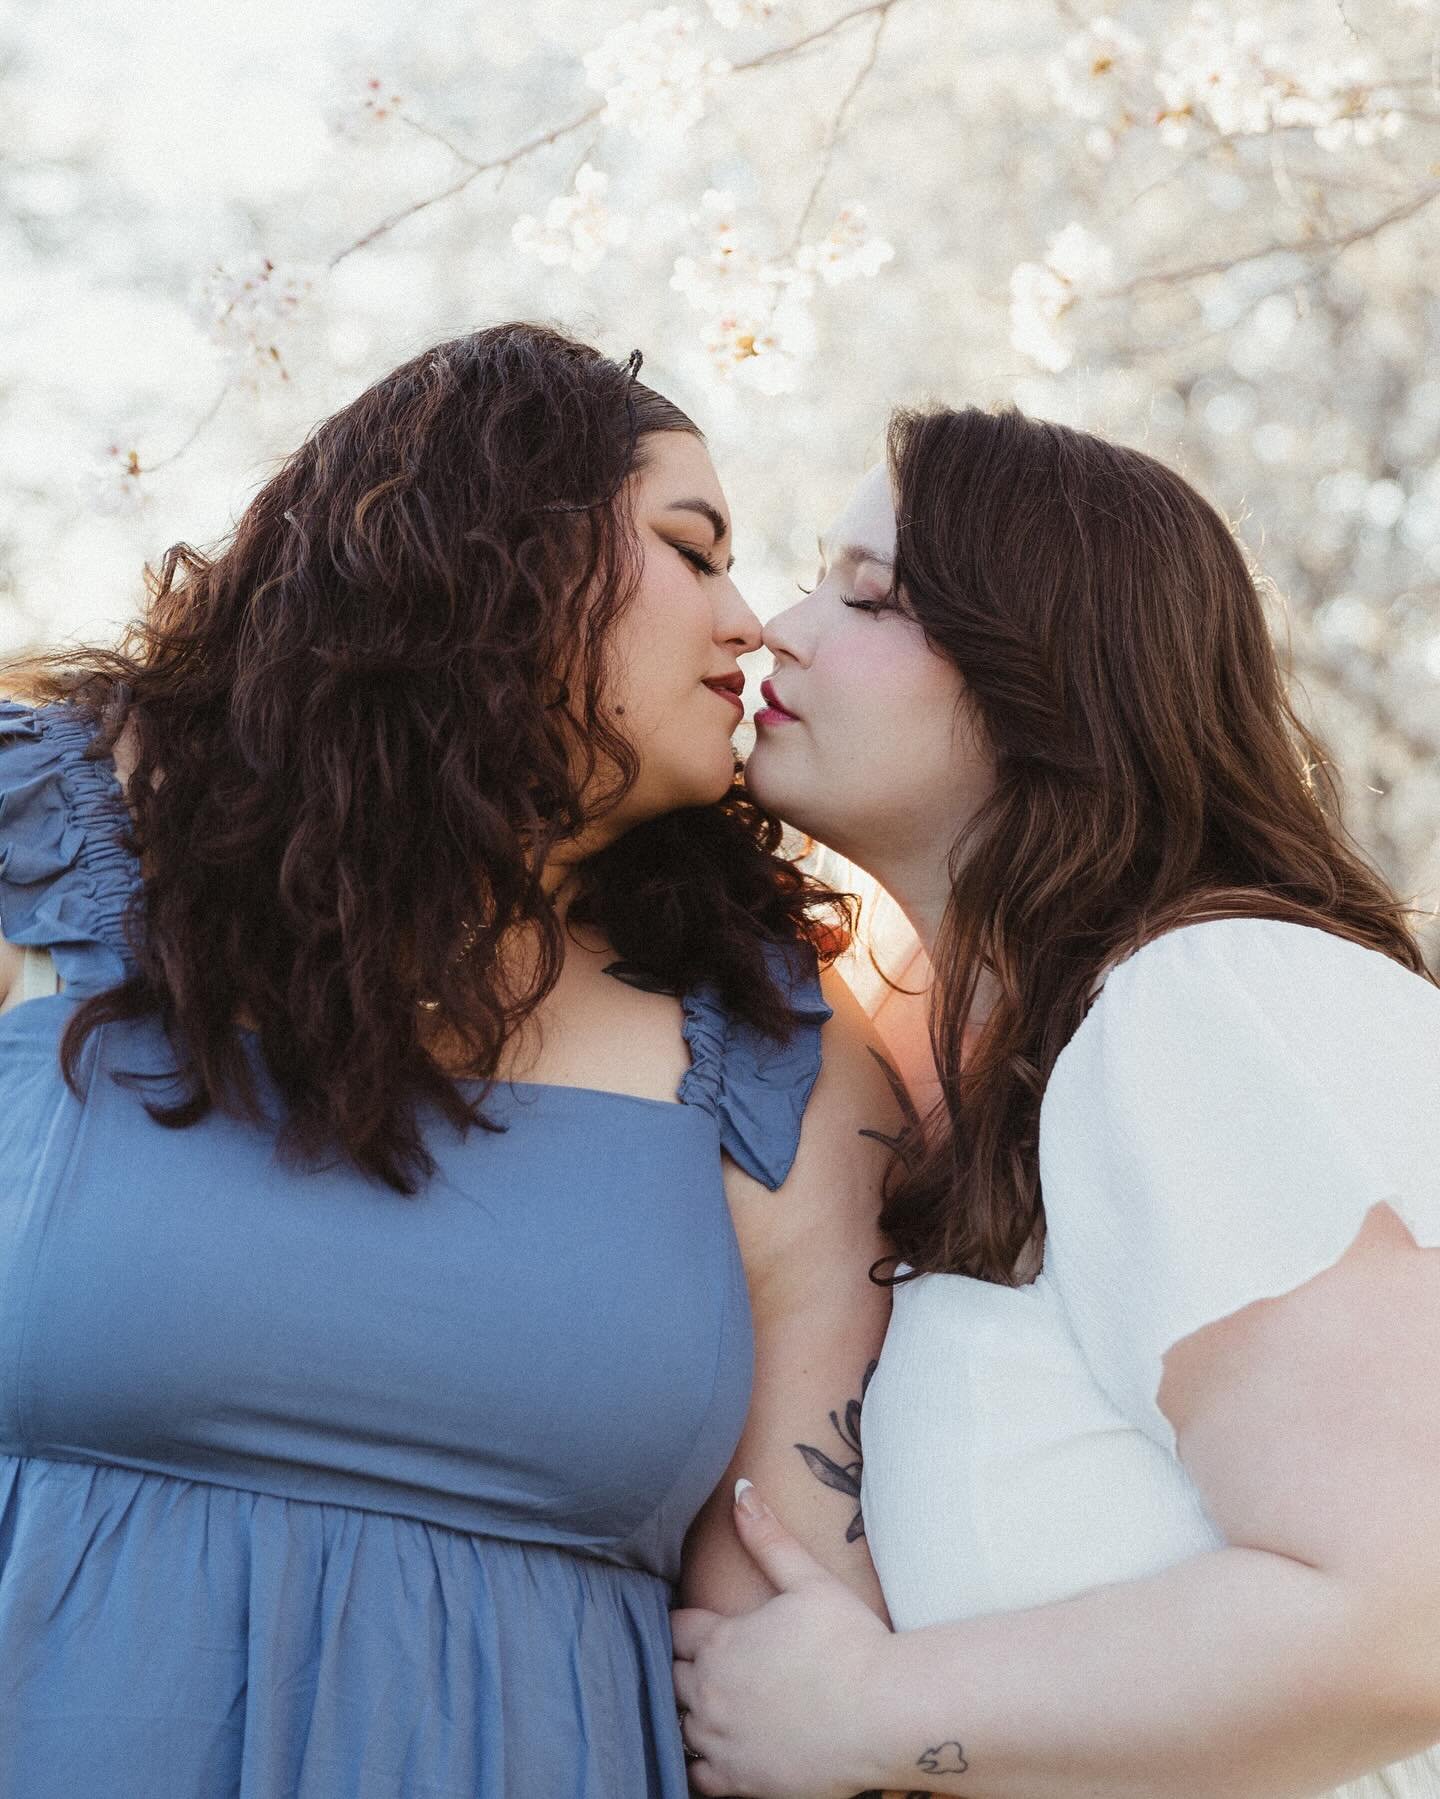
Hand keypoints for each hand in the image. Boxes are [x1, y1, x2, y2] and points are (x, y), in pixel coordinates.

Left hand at [671, 1479, 894, 1797]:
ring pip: (679, 1724)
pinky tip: (720, 1748)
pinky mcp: (737, 1782)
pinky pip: (694, 1776)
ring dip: (690, 1711)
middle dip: (687, 1666)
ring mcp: (720, 1741)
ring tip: (715, 1703)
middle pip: (673, 1676)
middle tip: (712, 1664)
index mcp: (720, 1643)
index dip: (690, 1624)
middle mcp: (709, 1693)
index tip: (703, 1626)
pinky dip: (699, 1762)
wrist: (884, 1714)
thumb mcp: (809, 1580)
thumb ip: (767, 1536)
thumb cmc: (851, 1644)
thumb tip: (740, 1488)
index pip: (679, 1628)